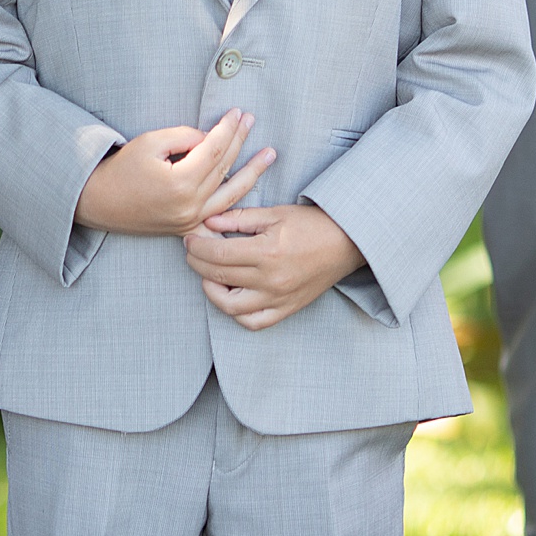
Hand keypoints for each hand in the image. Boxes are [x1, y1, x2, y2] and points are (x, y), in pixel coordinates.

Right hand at [74, 110, 270, 238]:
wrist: (99, 202)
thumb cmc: (121, 169)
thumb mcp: (150, 142)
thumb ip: (184, 137)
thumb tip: (210, 137)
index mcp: (180, 183)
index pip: (214, 149)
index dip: (227, 128)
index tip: (237, 112)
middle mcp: (190, 206)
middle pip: (224, 168)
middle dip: (240, 141)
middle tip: (252, 121)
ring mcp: (190, 221)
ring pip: (230, 195)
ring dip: (252, 173)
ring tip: (269, 156)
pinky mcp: (187, 229)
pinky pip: (218, 219)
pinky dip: (236, 209)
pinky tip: (254, 198)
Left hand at [184, 201, 364, 331]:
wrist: (347, 243)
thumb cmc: (312, 224)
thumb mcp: (275, 213)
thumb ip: (239, 218)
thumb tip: (208, 222)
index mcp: (267, 252)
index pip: (218, 254)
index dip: (197, 247)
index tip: (189, 239)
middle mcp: (271, 280)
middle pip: (218, 277)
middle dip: (197, 263)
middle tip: (192, 252)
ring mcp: (278, 298)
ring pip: (230, 307)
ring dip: (211, 291)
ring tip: (208, 275)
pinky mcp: (286, 309)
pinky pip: (254, 322)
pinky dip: (237, 313)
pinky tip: (231, 296)